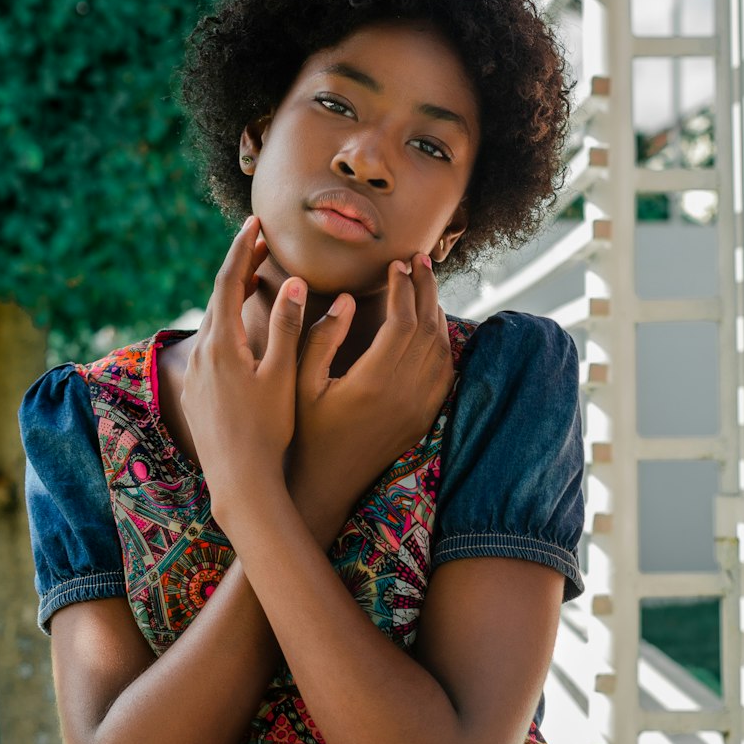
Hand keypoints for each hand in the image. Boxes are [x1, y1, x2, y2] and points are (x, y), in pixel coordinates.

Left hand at [181, 216, 305, 529]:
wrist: (239, 482)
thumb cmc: (267, 431)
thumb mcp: (283, 376)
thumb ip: (288, 327)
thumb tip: (293, 282)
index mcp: (223, 343)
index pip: (228, 280)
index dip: (242, 248)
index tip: (255, 222)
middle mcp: (203, 354)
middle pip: (218, 297)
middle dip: (239, 266)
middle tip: (259, 241)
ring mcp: (197, 375)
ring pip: (214, 323)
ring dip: (233, 298)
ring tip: (255, 281)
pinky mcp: (198, 394)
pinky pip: (212, 346)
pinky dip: (228, 326)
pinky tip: (243, 335)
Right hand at [289, 253, 454, 517]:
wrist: (327, 483)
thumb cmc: (305, 431)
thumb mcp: (299, 383)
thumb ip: (319, 338)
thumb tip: (345, 298)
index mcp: (372, 381)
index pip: (402, 322)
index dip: (403, 288)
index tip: (396, 264)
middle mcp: (404, 394)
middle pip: (428, 328)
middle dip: (426, 288)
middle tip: (419, 259)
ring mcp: (418, 407)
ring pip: (440, 348)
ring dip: (436, 311)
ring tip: (424, 283)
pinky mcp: (423, 417)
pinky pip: (445, 372)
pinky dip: (443, 343)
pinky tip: (432, 325)